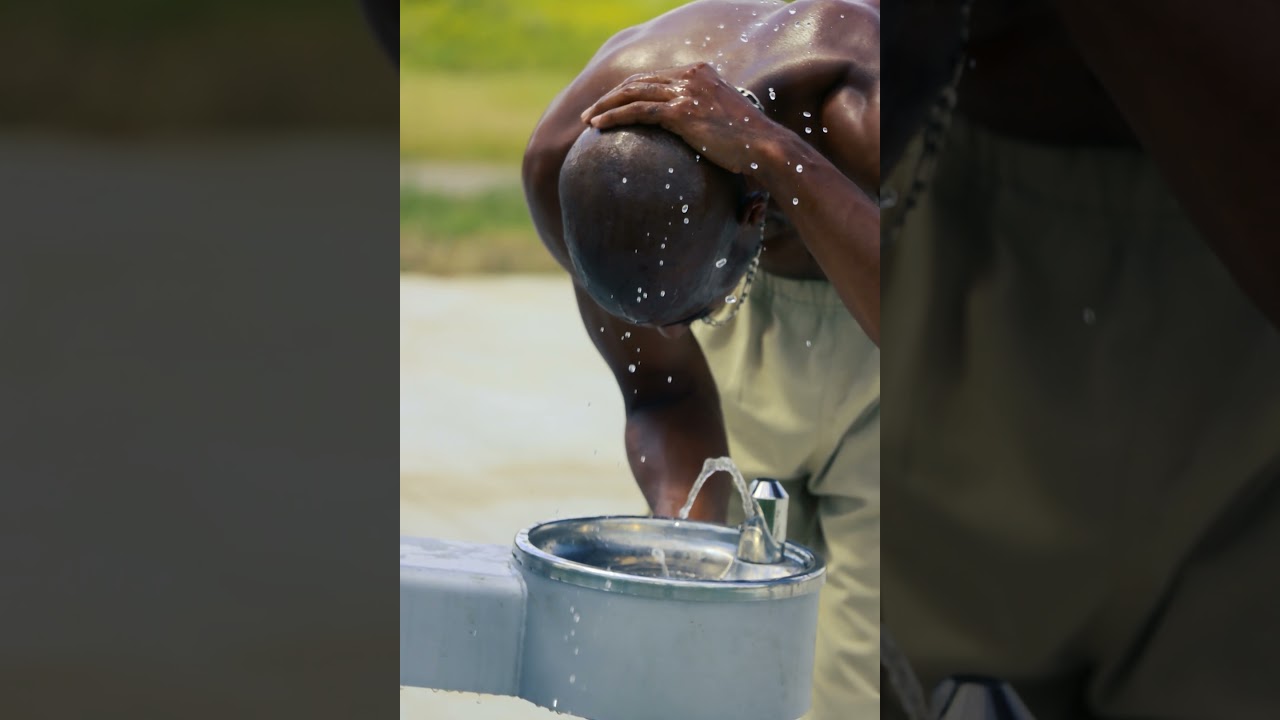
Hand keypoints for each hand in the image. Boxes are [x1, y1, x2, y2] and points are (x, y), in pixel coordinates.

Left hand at [580, 62, 772, 174]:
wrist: (764, 146)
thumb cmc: (749, 144)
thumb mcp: (725, 121)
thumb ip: (705, 116)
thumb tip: (692, 134)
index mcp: (701, 73)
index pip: (655, 77)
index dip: (630, 90)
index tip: (613, 104)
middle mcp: (691, 76)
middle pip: (639, 81)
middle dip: (611, 96)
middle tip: (592, 112)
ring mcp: (685, 91)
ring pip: (633, 93)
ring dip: (605, 106)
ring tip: (587, 120)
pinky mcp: (680, 111)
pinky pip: (637, 111)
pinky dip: (614, 117)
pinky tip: (598, 127)